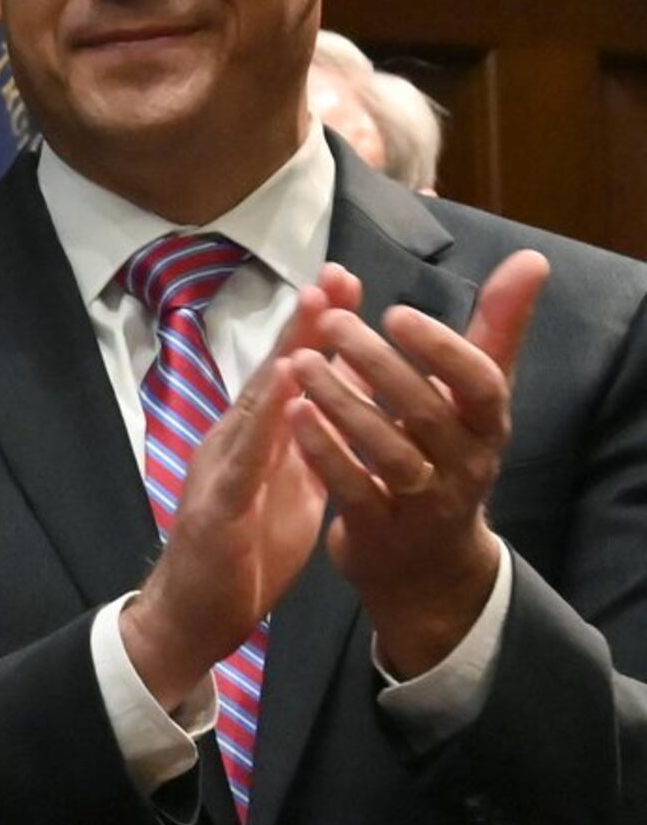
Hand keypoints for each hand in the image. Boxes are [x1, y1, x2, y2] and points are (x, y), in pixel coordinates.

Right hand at [120, 273, 337, 704]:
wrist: (193, 620)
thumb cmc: (239, 559)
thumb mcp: (288, 496)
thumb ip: (308, 450)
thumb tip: (338, 408)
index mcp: (255, 444)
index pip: (288, 377)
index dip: (315, 331)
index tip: (346, 284)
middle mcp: (232, 444)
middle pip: (271, 372)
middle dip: (304, 322)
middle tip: (335, 273)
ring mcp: (220, 470)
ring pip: (256, 401)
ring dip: (286, 350)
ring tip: (316, 306)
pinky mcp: (217, 504)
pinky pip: (245, 455)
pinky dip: (267, 416)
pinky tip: (286, 383)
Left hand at [287, 248, 543, 675]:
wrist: (427, 564)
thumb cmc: (449, 457)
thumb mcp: (474, 399)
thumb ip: (495, 330)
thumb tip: (531, 260)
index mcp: (488, 426)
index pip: (482, 383)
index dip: (442, 348)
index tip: (395, 311)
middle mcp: (466, 465)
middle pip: (426, 411)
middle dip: (378, 364)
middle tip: (331, 323)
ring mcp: (425, 502)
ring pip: (387, 450)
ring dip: (343, 403)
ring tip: (301, 363)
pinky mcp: (381, 531)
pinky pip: (353, 489)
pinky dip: (324, 451)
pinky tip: (293, 414)